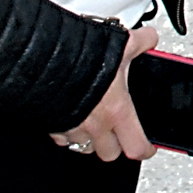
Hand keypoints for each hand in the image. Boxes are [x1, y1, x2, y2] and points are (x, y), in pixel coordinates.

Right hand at [50, 26, 158, 161]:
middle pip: (109, 154)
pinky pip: (62, 138)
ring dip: (92, 140)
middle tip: (119, 133)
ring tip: (96, 125)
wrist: (43, 60)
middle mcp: (95, 125)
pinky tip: (73, 118)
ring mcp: (71, 128)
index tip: (148, 148)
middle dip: (115, 146)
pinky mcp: (52, 125)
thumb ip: (141, 42)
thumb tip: (149, 38)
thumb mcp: (122, 43)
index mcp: (117, 110)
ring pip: (84, 147)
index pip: (136, 147)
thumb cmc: (83, 57)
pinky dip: (68, 132)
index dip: (145, 150)